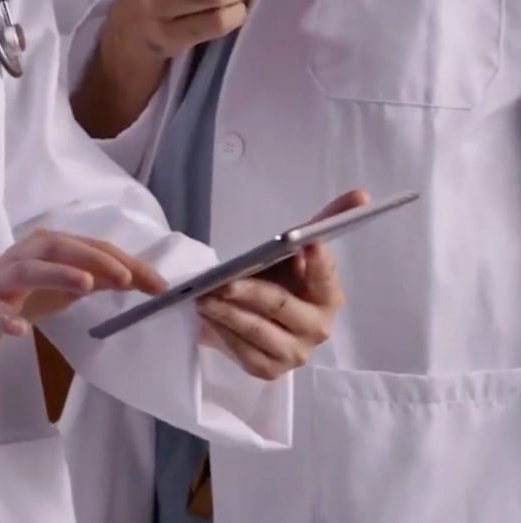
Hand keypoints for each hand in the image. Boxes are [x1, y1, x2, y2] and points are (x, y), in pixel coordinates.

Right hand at [0, 229, 167, 358]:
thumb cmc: (10, 295)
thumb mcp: (57, 285)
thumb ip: (89, 278)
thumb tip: (130, 276)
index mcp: (45, 249)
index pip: (91, 249)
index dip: (126, 263)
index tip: (159, 284)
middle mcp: (24, 256)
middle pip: (61, 247)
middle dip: (97, 260)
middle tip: (130, 280)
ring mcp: (0, 282)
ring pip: (27, 269)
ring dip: (57, 274)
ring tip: (86, 285)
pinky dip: (6, 319)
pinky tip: (21, 331)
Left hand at [197, 190, 369, 379]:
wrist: (256, 316)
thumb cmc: (280, 279)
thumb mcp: (297, 250)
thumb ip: (324, 223)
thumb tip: (361, 195)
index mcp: (330, 297)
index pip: (325, 277)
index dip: (317, 262)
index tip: (303, 243)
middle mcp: (318, 329)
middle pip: (280, 306)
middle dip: (250, 291)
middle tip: (222, 281)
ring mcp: (294, 353)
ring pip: (256, 330)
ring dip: (227, 312)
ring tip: (203, 297)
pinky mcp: (268, 369)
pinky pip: (241, 350)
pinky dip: (222, 332)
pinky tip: (207, 316)